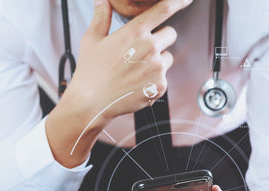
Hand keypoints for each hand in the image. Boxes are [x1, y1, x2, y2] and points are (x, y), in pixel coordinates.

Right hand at [46, 0, 192, 166]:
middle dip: (161, 38)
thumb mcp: (92, 39)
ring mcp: (157, 68)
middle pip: (171, 33)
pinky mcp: (161, 85)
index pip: (163, 10)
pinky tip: (137, 83)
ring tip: (137, 70)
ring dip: (158, 60)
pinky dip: (154, 80)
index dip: (178, 1)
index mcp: (134, 33)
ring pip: (168, 57)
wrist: (92, 101)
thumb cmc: (91, 70)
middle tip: (143, 49)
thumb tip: (102, 0)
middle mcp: (149, 48)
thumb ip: (101, 17)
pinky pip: (165, 77)